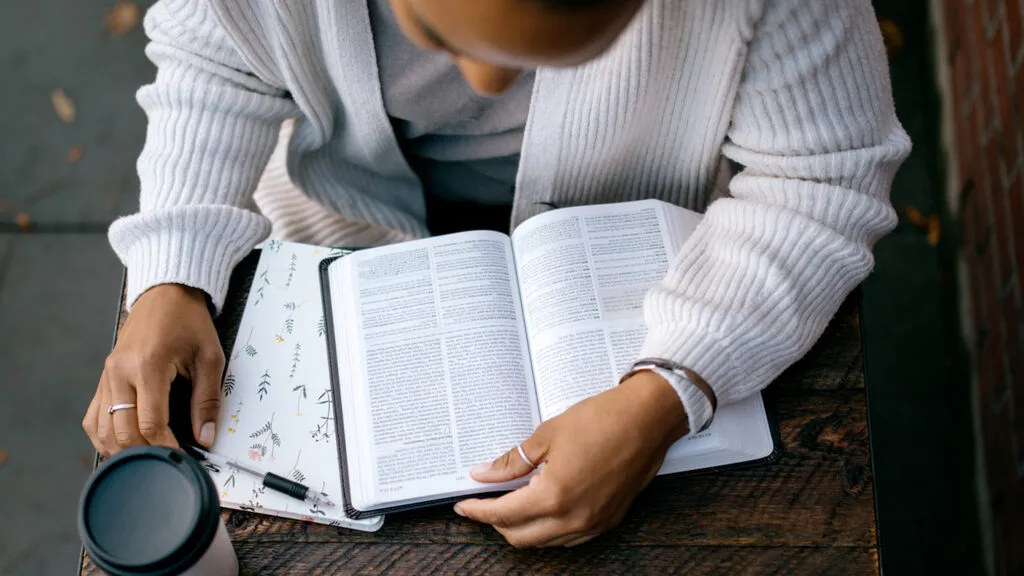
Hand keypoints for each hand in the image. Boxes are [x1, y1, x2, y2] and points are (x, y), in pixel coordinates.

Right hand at [83, 284, 223, 455]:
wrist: (165, 294)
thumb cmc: (189, 322)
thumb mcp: (210, 357)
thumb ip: (207, 400)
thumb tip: (206, 436)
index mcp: (147, 365)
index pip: (149, 422)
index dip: (165, 446)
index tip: (180, 458)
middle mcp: (120, 372)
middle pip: (122, 430)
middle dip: (144, 451)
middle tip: (165, 462)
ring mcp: (107, 375)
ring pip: (102, 428)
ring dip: (122, 449)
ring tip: (147, 457)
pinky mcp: (103, 377)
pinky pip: (93, 416)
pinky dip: (104, 436)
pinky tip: (123, 444)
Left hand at [455, 371, 687, 547]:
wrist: (648, 418)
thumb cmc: (601, 420)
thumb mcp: (547, 435)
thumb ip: (512, 461)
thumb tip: (483, 474)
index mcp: (554, 496)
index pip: (503, 515)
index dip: (478, 511)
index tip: (463, 506)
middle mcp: (574, 518)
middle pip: (520, 537)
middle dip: (497, 523)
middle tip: (484, 503)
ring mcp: (593, 523)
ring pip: (545, 542)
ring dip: (523, 528)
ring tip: (513, 502)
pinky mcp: (609, 520)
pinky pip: (570, 538)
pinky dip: (549, 528)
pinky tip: (543, 507)